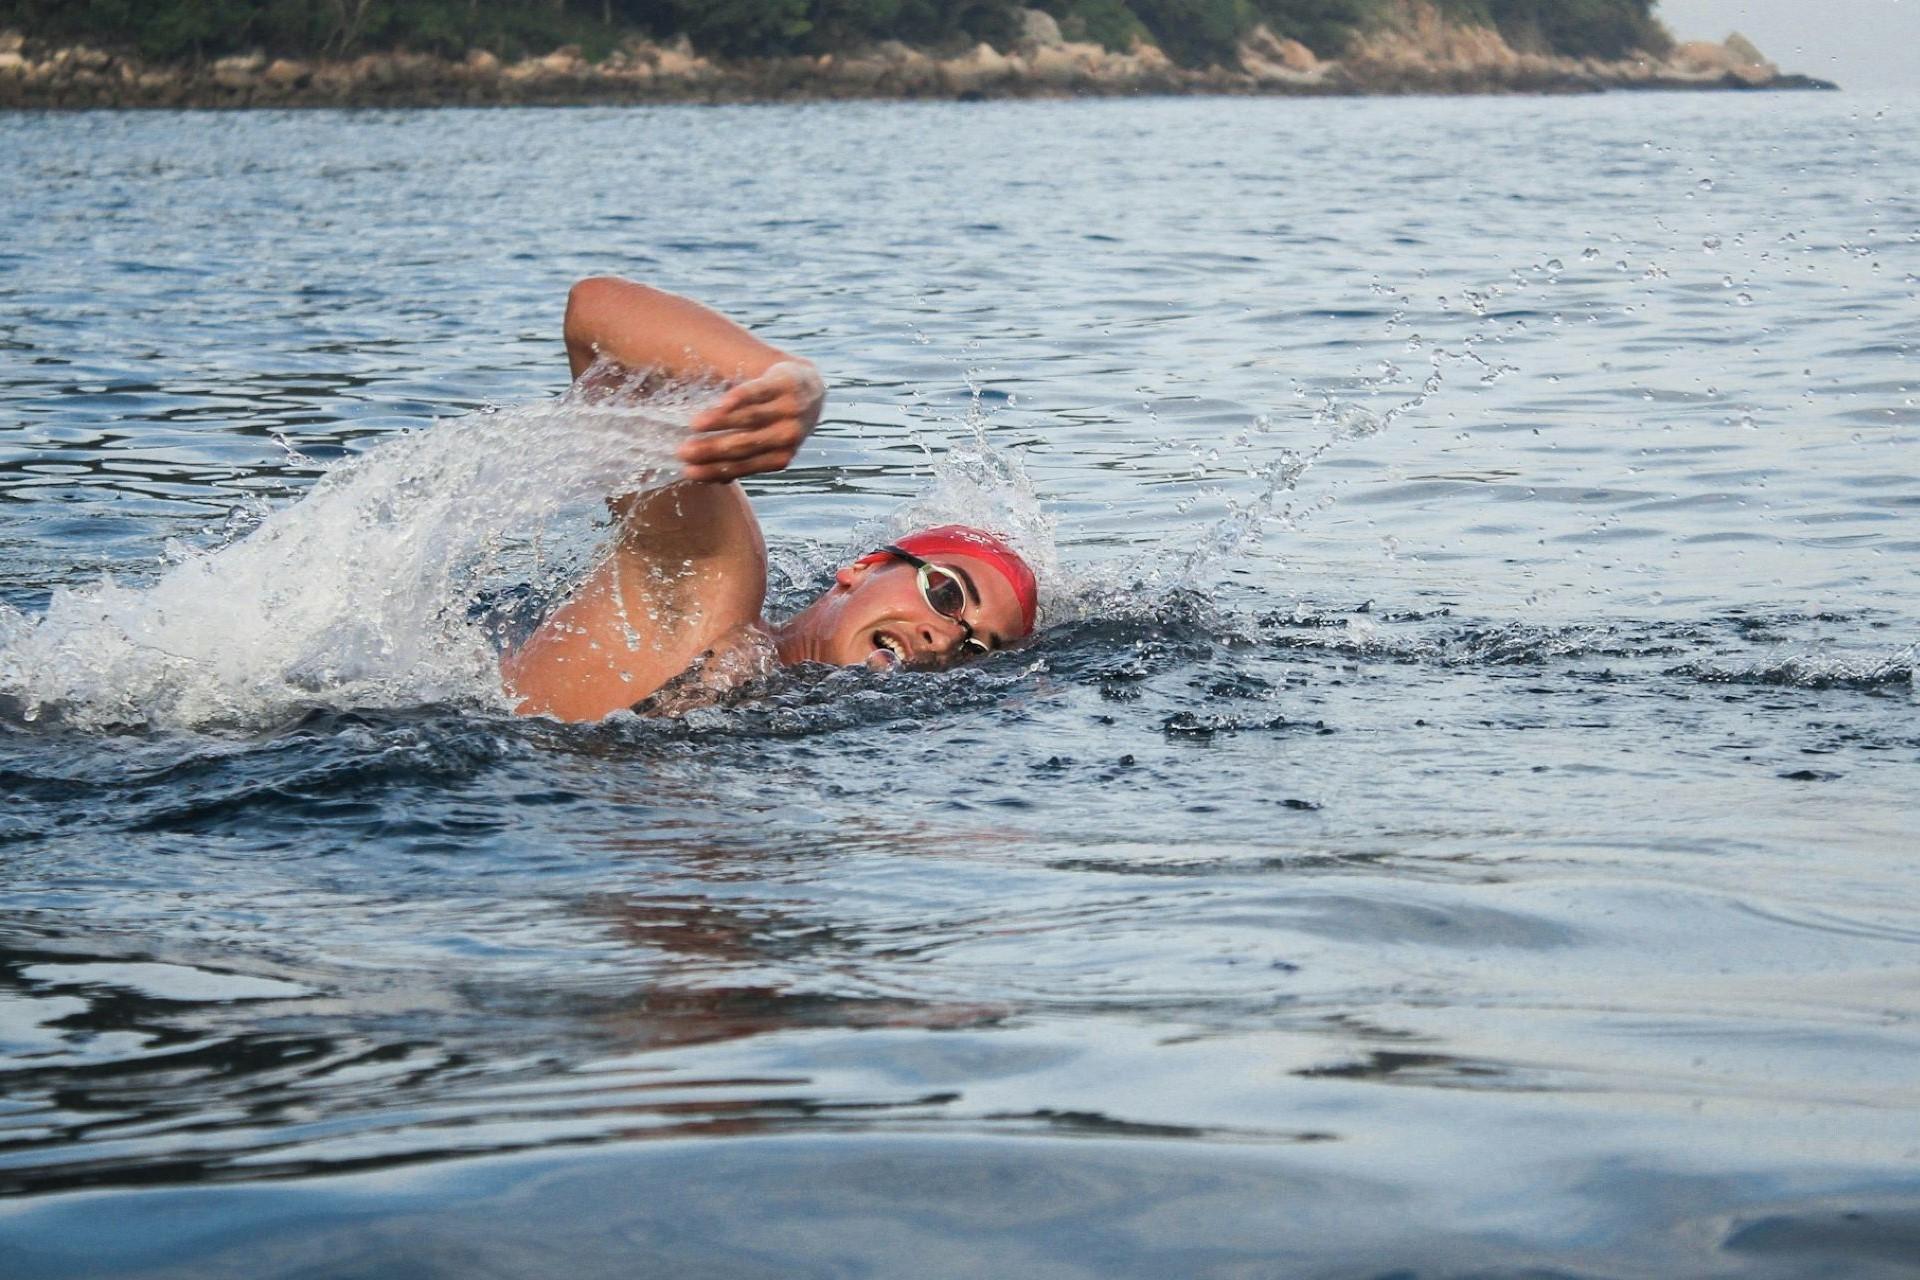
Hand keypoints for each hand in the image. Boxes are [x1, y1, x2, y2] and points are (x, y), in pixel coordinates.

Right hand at [678, 360, 823, 482]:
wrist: (810, 387)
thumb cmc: (779, 421)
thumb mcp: (768, 444)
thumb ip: (745, 459)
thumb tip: (715, 480)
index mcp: (781, 456)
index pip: (742, 466)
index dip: (713, 469)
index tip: (687, 471)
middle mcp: (787, 436)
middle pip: (743, 444)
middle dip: (711, 450)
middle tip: (683, 451)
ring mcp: (788, 409)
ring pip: (750, 418)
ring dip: (720, 422)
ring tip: (693, 424)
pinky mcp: (784, 383)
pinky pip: (759, 392)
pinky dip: (741, 398)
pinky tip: (722, 403)